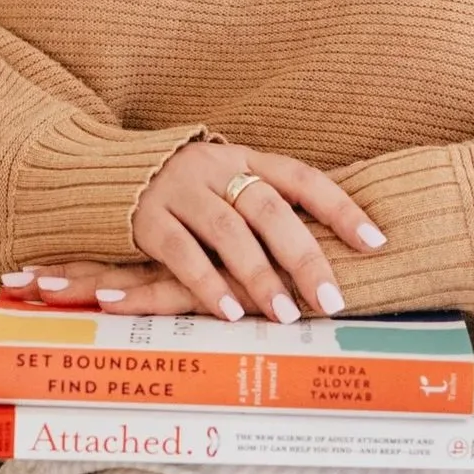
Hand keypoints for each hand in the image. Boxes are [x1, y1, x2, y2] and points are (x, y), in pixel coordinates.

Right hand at [5, 141, 385, 323]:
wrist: (96, 169)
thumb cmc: (180, 189)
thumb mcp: (226, 183)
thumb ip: (266, 208)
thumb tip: (326, 250)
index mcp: (246, 157)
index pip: (305, 178)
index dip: (342, 208)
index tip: (377, 242)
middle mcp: (216, 167)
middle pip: (272, 210)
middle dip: (306, 257)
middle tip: (333, 300)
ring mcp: (179, 190)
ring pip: (230, 233)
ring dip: (261, 277)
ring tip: (285, 316)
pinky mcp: (146, 217)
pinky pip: (182, 252)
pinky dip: (207, 283)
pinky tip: (229, 312)